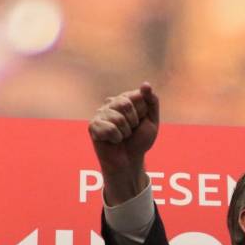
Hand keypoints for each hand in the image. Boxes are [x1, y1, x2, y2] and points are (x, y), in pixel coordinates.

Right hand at [87, 82, 159, 202]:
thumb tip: (145, 84)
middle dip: (134, 121)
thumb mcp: (152, 120)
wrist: (130, 160)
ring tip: (122, 136)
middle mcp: (111, 103)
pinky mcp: (93, 126)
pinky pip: (109, 129)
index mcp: (125, 98)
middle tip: (131, 130)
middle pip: (126, 104)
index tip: (141, 120)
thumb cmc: (140, 140)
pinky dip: (116, 138)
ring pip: (118, 118)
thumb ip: (152, 101)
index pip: (137, 96)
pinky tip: (113, 141)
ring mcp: (100, 114)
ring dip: (126, 132)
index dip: (143, 112)